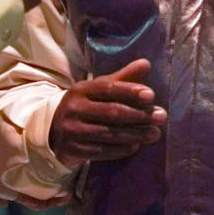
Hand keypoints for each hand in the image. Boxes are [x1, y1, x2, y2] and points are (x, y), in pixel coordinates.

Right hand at [50, 59, 166, 168]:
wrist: (52, 129)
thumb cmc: (84, 105)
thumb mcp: (98, 89)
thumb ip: (122, 78)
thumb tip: (146, 63)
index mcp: (82, 89)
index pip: (109, 88)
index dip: (130, 91)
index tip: (151, 96)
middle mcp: (75, 108)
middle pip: (112, 112)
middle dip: (139, 115)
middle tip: (161, 117)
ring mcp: (72, 130)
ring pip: (109, 133)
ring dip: (135, 134)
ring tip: (155, 134)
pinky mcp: (73, 149)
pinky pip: (102, 151)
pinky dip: (121, 149)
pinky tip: (136, 146)